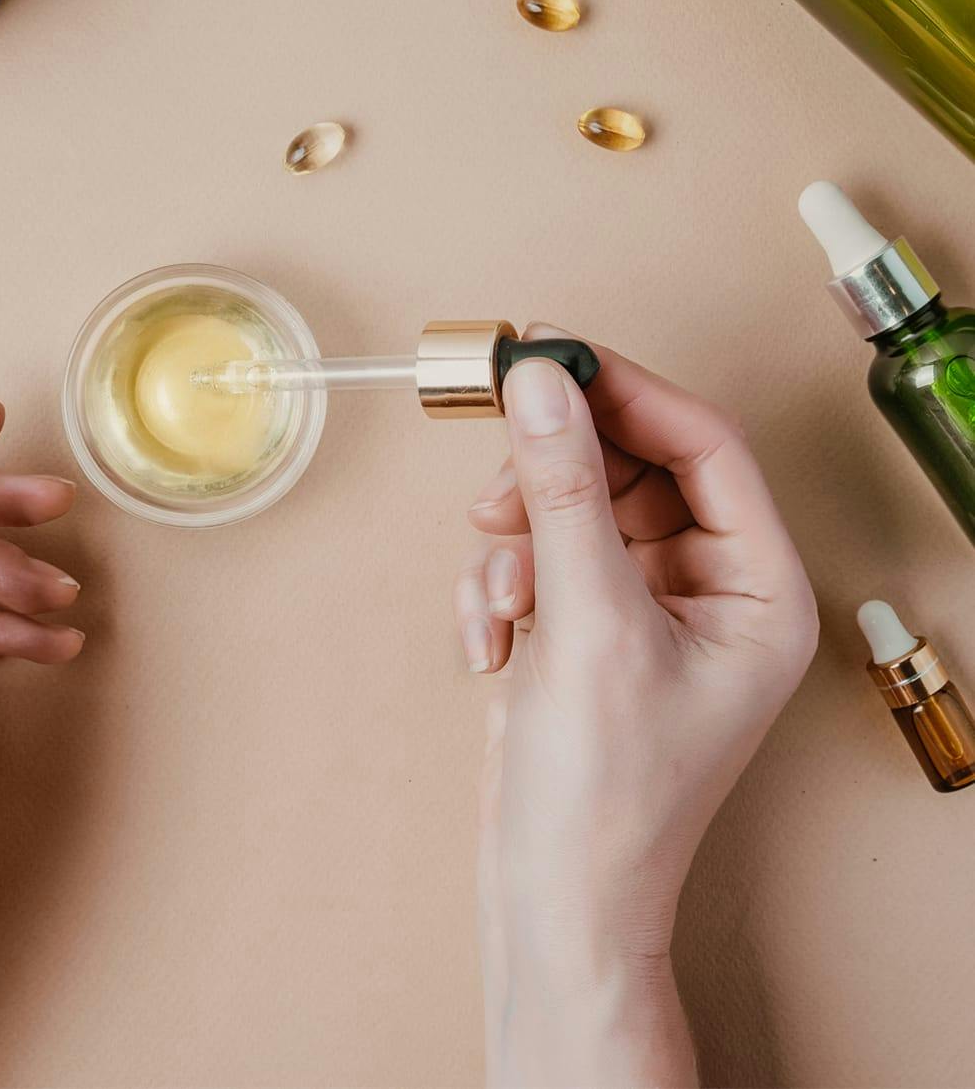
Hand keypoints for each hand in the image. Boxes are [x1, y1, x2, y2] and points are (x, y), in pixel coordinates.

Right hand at [458, 329, 816, 1088]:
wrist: (551, 895)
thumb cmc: (604, 794)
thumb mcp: (586, 625)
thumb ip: (561, 494)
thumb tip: (542, 385)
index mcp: (760, 589)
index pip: (705, 445)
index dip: (626, 391)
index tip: (551, 355)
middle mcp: (712, 588)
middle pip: (632, 467)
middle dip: (555, 477)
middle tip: (499, 477)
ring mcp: (646, 605)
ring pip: (574, 507)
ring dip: (518, 540)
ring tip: (499, 597)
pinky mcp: (587, 623)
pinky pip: (539, 554)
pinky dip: (500, 585)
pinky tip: (491, 644)